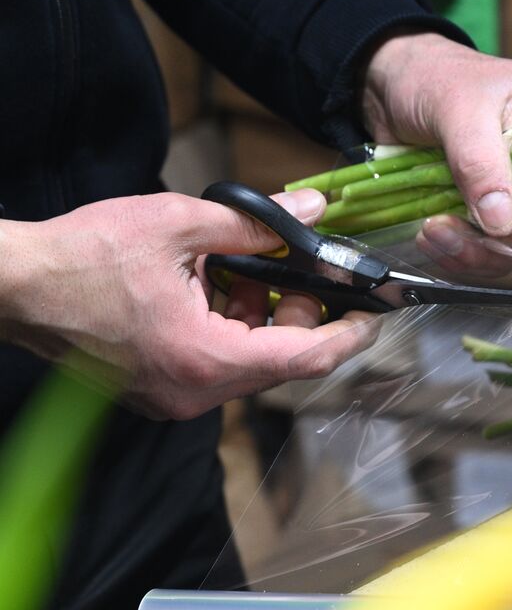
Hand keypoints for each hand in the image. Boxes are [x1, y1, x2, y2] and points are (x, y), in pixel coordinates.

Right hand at [0, 190, 376, 419]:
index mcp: (205, 359)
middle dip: (302, 313)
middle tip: (304, 267)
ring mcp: (173, 397)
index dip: (351, 333)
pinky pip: (216, 364)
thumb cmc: (82, 255)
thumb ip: (256, 223)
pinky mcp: (156, 390)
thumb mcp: (179, 224)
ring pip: (249, 361)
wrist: (10, 286)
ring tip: (247, 267)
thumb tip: (313, 211)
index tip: (376, 309)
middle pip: (282, 360)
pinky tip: (216, 285)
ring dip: (263, 316)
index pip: (308, 358)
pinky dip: (230, 327)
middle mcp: (194, 393)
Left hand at [359, 32, 511, 272]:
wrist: (387, 86)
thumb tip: (501, 222)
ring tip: (435, 230)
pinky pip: (489, 253)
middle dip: (506, 246)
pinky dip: (459, 253)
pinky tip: (432, 234)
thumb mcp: (457, 108)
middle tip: (456, 231)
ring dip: (475, 253)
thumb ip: (479, 161)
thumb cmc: (433, 76)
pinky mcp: (490, 215)